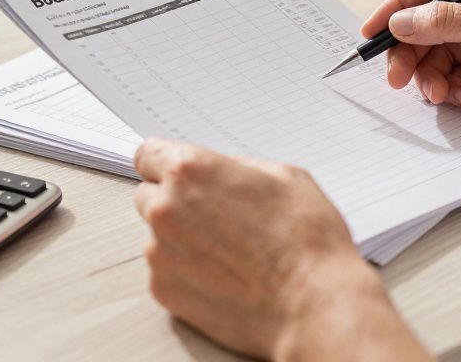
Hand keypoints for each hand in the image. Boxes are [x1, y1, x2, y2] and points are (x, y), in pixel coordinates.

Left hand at [134, 138, 429, 360]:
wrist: (313, 305)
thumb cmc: (306, 242)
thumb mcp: (284, 176)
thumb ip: (236, 167)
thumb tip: (221, 174)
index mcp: (189, 171)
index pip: (147, 155)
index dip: (165, 165)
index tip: (176, 176)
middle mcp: (165, 208)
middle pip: (148, 195)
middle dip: (173, 202)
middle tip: (212, 218)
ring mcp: (160, 252)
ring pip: (157, 236)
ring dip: (180, 240)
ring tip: (228, 254)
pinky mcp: (163, 290)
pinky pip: (165, 272)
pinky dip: (185, 273)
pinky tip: (223, 277)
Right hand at [361, 0, 460, 148]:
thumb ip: (448, 22)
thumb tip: (400, 21)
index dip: (397, 7)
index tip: (371, 32)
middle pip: (430, 26)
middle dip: (411, 52)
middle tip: (397, 79)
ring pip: (442, 57)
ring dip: (432, 77)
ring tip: (440, 95)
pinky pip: (459, 79)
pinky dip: (454, 91)